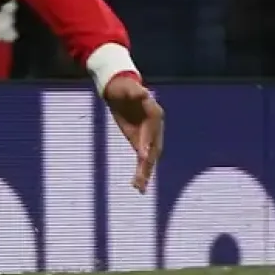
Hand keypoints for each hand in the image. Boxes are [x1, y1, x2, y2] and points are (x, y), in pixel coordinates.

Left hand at [103, 74, 163, 192]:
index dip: (148, 142)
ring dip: (145, 173)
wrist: (119, 90)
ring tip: (139, 187)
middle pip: (154, 148)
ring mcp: (149, 136)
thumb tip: (142, 92)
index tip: (143, 155)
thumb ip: (134, 92)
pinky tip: (138, 185)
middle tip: (141, 178)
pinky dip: (141, 172)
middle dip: (148, 164)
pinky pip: (142, 159)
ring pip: (149, 157)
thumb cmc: (123, 87)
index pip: (153, 130)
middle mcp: (155, 127)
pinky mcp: (140, 142)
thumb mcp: (126, 87)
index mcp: (154, 113)